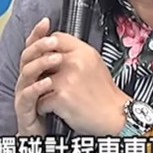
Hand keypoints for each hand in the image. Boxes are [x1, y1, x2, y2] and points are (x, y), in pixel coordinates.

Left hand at [15, 18, 129, 136]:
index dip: (46, 47)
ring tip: (46, 95)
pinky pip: (40, 100)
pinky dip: (44, 107)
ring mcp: (67, 79)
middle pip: (43, 57)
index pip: (56, 38)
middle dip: (39, 70)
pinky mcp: (61, 96)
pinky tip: (52, 108)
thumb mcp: (94, 64)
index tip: (44, 56)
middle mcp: (75, 62)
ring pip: (37, 79)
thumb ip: (76, 54)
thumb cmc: (104, 93)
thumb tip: (56, 50)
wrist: (114, 115)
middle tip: (41, 79)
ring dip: (39, 89)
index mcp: (84, 52)